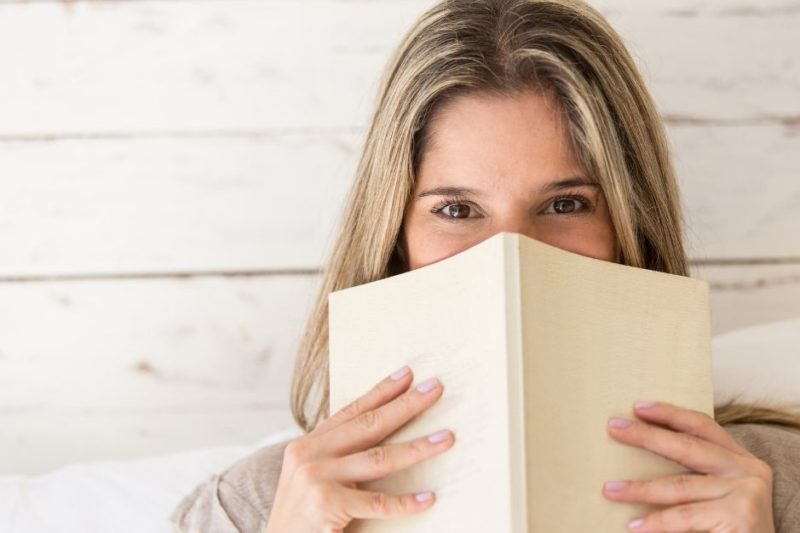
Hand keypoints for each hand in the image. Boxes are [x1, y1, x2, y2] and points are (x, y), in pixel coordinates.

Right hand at [264, 366, 454, 532]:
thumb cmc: (303, 517)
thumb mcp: (314, 477)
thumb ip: (341, 456)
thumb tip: (389, 436)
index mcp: (308, 444)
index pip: (352, 411)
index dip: (382, 392)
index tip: (408, 375)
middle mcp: (309, 454)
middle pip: (369, 425)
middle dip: (406, 405)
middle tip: (435, 389)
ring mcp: (315, 478)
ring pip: (379, 458)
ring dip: (418, 448)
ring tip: (446, 439)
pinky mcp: (325, 505)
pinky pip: (376, 503)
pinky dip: (405, 502)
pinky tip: (427, 498)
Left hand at [603, 401, 774, 531]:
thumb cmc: (730, 524)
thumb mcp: (716, 489)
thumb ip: (694, 470)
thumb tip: (640, 450)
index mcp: (740, 458)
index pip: (702, 426)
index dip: (670, 413)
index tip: (638, 406)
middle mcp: (747, 470)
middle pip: (687, 446)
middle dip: (646, 436)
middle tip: (614, 428)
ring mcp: (746, 492)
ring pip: (679, 485)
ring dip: (640, 489)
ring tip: (611, 490)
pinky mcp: (740, 517)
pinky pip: (686, 516)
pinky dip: (657, 521)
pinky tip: (635, 524)